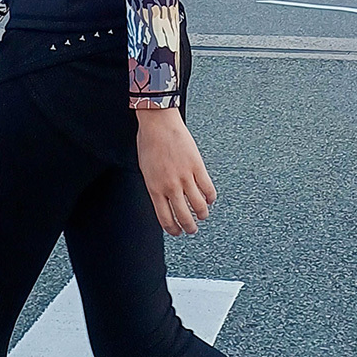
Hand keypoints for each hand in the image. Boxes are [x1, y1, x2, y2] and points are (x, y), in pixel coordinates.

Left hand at [136, 109, 216, 235]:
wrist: (158, 124)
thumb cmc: (149, 143)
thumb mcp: (146, 171)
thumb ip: (155, 187)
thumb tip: (164, 202)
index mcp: (154, 188)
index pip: (165, 218)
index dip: (173, 229)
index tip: (177, 232)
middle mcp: (169, 186)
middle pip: (183, 216)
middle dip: (190, 228)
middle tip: (192, 229)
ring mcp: (184, 177)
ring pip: (198, 206)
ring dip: (202, 215)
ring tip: (203, 216)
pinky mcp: (197, 167)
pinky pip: (208, 189)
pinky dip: (210, 197)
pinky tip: (209, 199)